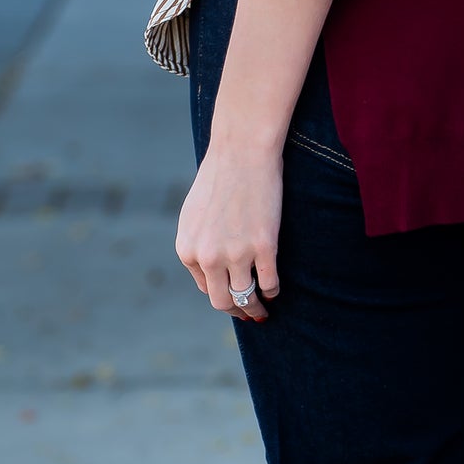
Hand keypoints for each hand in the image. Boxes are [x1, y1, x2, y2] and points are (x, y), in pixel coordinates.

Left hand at [176, 140, 282, 320]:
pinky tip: (276, 288)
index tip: (233, 295)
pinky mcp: (264, 246)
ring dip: (256, 307)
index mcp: (187, 250)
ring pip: (246, 297)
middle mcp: (208, 257)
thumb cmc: (219, 175)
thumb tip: (211, 271)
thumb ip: (198, 243)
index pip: (205, 287)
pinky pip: (270, 282)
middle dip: (236, 310)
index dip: (221, 292)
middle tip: (248, 312)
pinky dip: (273, 290)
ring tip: (264, 307)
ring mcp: (237, 254)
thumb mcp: (194, 214)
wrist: (242, 150)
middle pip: (223, 301)